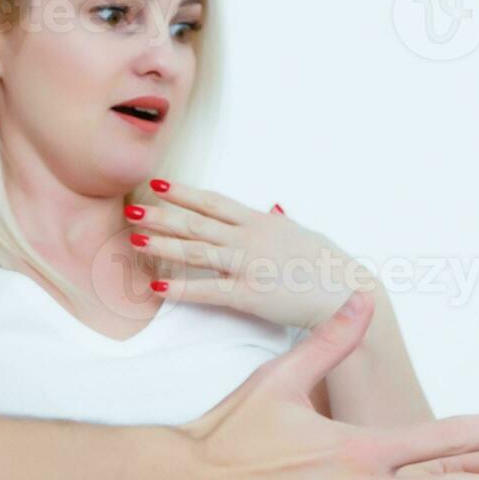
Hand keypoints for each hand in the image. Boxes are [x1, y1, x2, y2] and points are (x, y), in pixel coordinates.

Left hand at [127, 180, 363, 329]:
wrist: (346, 291)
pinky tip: (157, 288)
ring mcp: (249, 265)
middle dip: (162, 216)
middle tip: (132, 210)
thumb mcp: (302, 234)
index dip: (184, 193)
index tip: (158, 184)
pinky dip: (181, 289)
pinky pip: (209, 290)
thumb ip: (281, 221)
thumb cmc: (327, 264)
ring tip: (135, 241)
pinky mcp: (250, 295)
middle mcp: (250, 238)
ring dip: (164, 245)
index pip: (214, 202)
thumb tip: (272, 207)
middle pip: (197, 224)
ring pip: (197, 252)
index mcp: (260, 221)